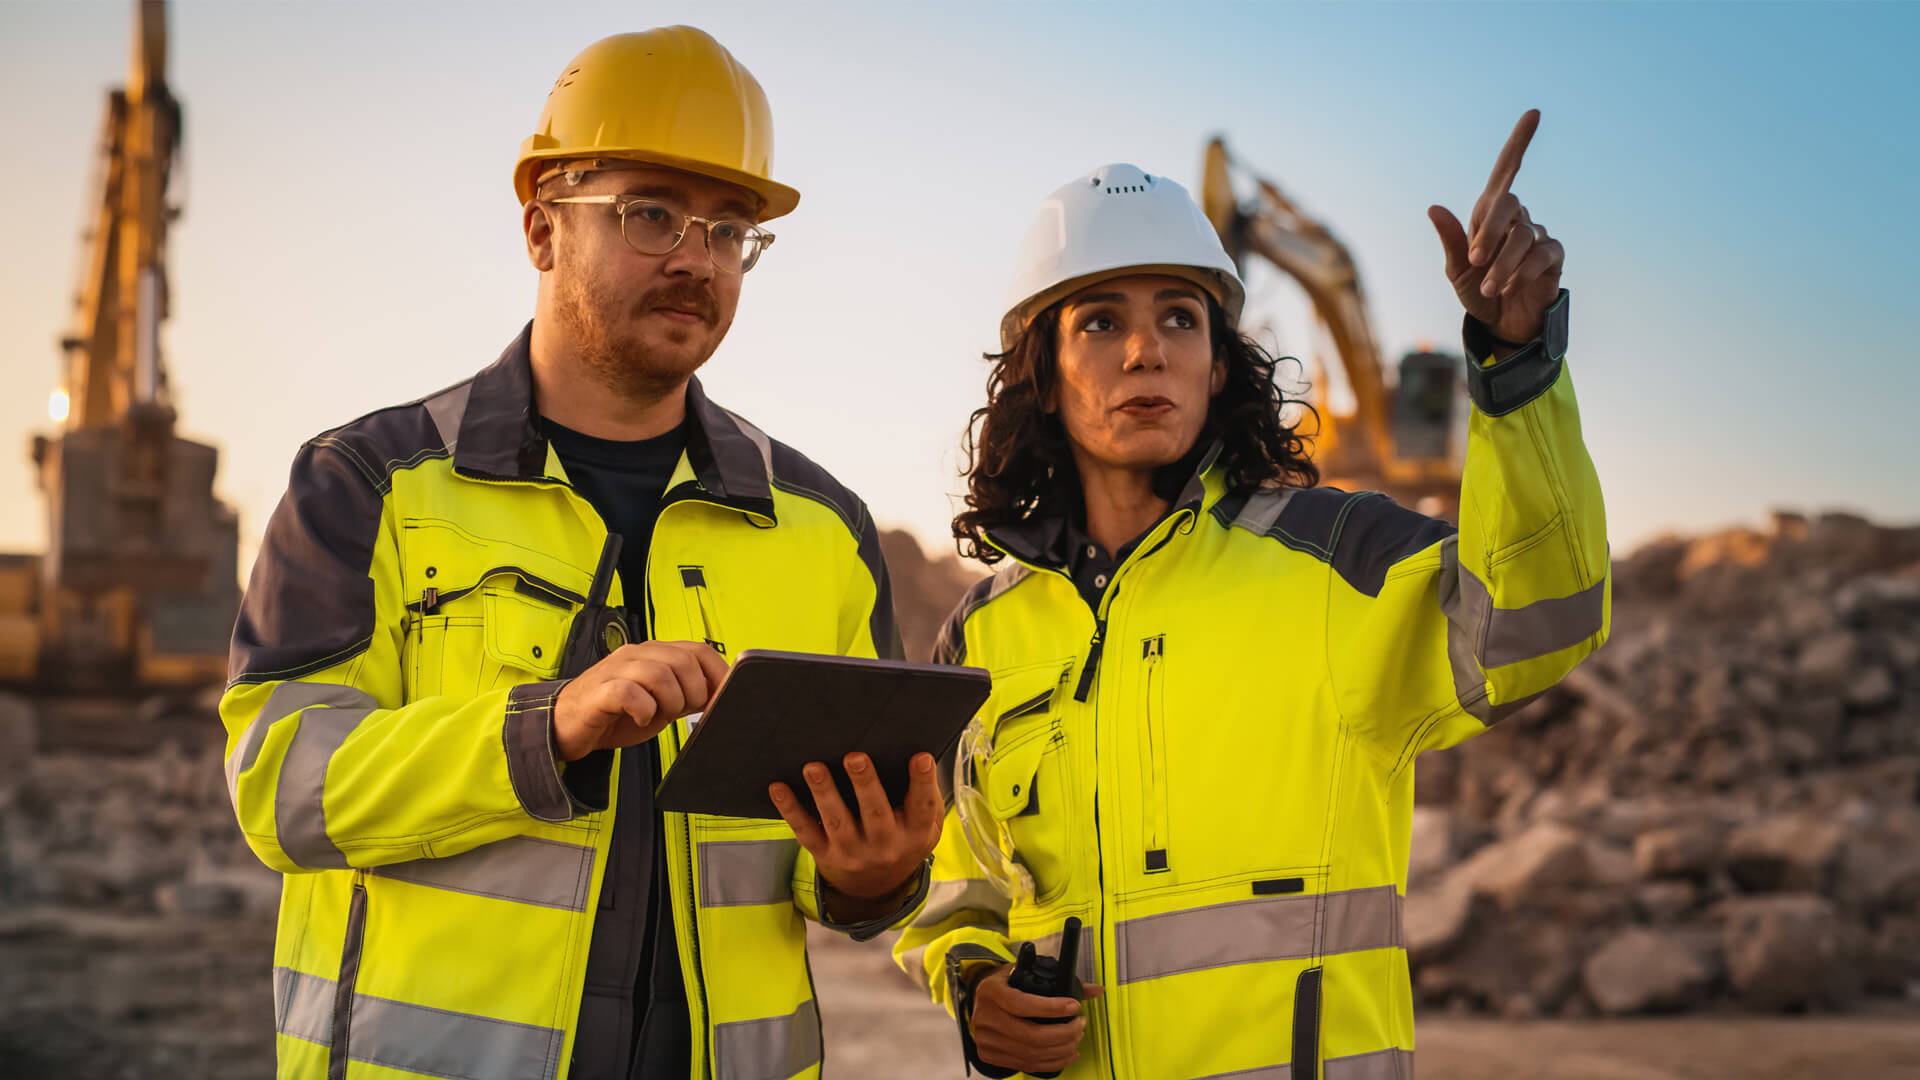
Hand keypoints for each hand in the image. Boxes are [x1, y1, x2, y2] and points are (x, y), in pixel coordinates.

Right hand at [551, 641, 727, 761]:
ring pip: (660, 674)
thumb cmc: (615, 714)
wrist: (566, 725)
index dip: (719, 675)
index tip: (723, 699)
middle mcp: (637, 654)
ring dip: (670, 701)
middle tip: (682, 712)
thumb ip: (687, 694)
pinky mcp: (600, 691)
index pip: (699, 650)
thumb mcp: (661, 703)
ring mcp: (616, 670)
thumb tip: (721, 697)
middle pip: (684, 661)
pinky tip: (640, 719)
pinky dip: (643, 710)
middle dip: (694, 693)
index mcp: (655, 654)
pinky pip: (630, 693)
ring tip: (659, 715)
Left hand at [769, 751, 943, 903]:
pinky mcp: (824, 853)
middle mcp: (885, 845)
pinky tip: (778, 787)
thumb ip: (924, 794)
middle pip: (875, 814)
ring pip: (837, 821)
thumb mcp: (926, 824)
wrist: (876, 885)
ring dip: (824, 793)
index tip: (921, 757)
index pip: (922, 806)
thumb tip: (919, 753)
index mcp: (915, 833)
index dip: (923, 782)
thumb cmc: (903, 837)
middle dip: (864, 784)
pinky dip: (790, 810)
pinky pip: (805, 831)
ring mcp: (852, 852)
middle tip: (855, 756)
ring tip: (814, 767)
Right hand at [967, 963, 1105, 1074]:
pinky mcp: (991, 1055)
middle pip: (1031, 1035)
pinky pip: (1027, 1065)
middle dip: (1064, 1033)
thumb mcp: (1023, 972)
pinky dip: (1052, 1062)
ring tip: (1076, 1039)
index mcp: (992, 992)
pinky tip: (1066, 1053)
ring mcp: (987, 1040)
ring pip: (1032, 1054)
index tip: (1075, 1007)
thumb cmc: (1005, 983)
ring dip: (1061, 1050)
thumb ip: (1060, 980)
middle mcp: (986, 1017)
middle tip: (1080, 1025)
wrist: (977, 1000)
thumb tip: (1097, 990)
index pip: (1023, 1004)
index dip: (1052, 1008)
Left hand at [1428, 109, 1564, 343]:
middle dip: (1487, 232)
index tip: (1534, 113)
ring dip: (1500, 265)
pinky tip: (1509, 288)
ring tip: (1488, 287)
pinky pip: (1540, 256)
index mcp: (1490, 215)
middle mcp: (1517, 218)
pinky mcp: (1554, 257)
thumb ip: (1450, 240)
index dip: (1519, 142)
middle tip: (1474, 260)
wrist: (1501, 325)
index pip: (1507, 171)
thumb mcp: (1456, 270)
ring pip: (1521, 236)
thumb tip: (1433, 207)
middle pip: (1507, 203)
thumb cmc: (1476, 292)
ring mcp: (1538, 236)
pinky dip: (1520, 274)